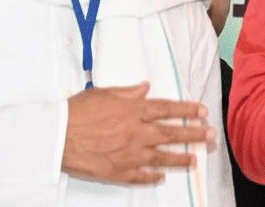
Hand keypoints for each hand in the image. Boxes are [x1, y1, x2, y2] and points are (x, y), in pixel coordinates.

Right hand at [62, 82, 213, 183]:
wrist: (54, 135)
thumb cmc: (76, 111)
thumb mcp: (103, 93)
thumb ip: (128, 93)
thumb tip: (146, 88)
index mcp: (133, 111)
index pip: (168, 110)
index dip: (188, 111)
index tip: (203, 112)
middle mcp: (135, 132)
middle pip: (171, 134)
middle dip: (194, 134)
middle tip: (211, 136)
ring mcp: (128, 154)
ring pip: (161, 157)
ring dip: (180, 158)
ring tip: (195, 160)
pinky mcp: (116, 171)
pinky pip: (139, 176)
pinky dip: (152, 177)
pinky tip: (162, 177)